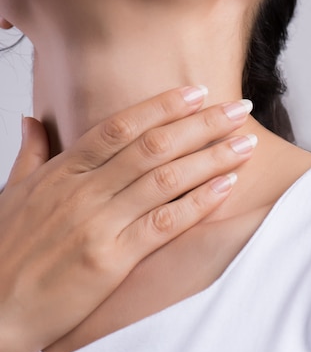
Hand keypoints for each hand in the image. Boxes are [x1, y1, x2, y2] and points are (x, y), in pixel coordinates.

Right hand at [0, 85, 255, 351]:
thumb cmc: (3, 251)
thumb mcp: (10, 194)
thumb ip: (30, 154)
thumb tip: (32, 120)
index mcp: (62, 171)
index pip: (121, 126)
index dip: (163, 106)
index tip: (199, 92)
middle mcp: (83, 190)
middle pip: (153, 146)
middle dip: (202, 124)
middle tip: (239, 109)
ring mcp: (98, 223)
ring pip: (165, 179)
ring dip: (212, 158)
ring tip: (245, 144)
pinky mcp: (110, 259)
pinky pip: (164, 223)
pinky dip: (198, 202)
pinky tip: (226, 186)